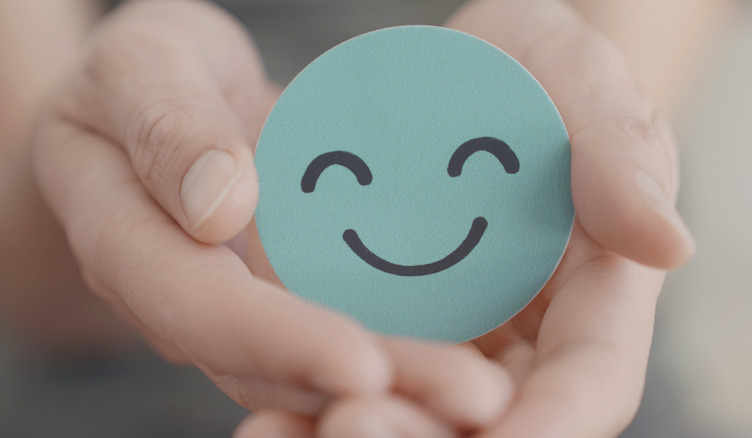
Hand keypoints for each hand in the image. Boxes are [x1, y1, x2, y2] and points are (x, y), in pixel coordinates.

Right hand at [32, 0, 513, 428]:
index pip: (199, 308)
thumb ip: (165, 125)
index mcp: (128, 243)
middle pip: (268, 367)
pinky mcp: (282, 294)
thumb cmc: (143, 78)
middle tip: (470, 396)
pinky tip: (467, 353)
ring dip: (399, 386)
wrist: (160, 107)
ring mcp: (239, 304)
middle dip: (368, 386)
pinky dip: (399, 351)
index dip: (276, 340)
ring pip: (308, 370)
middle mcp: (184, 298)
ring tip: (483, 392)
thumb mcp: (141, 66)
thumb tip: (219, 205)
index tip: (358, 361)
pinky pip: (340, 330)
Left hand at [238, 0, 694, 436]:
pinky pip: (356, 376)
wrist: (452, 69)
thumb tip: (671, 246)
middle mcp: (527, 331)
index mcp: (594, 289)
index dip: (548, 426)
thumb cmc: (528, 64)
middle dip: (429, 437)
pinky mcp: (390, 320)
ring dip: (360, 430)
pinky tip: (265, 417)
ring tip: (284, 430)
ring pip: (420, 411)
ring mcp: (455, 333)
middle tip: (351, 424)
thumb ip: (618, 151)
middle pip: (492, 419)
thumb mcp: (575, 77)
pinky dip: (313, 401)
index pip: (587, 380)